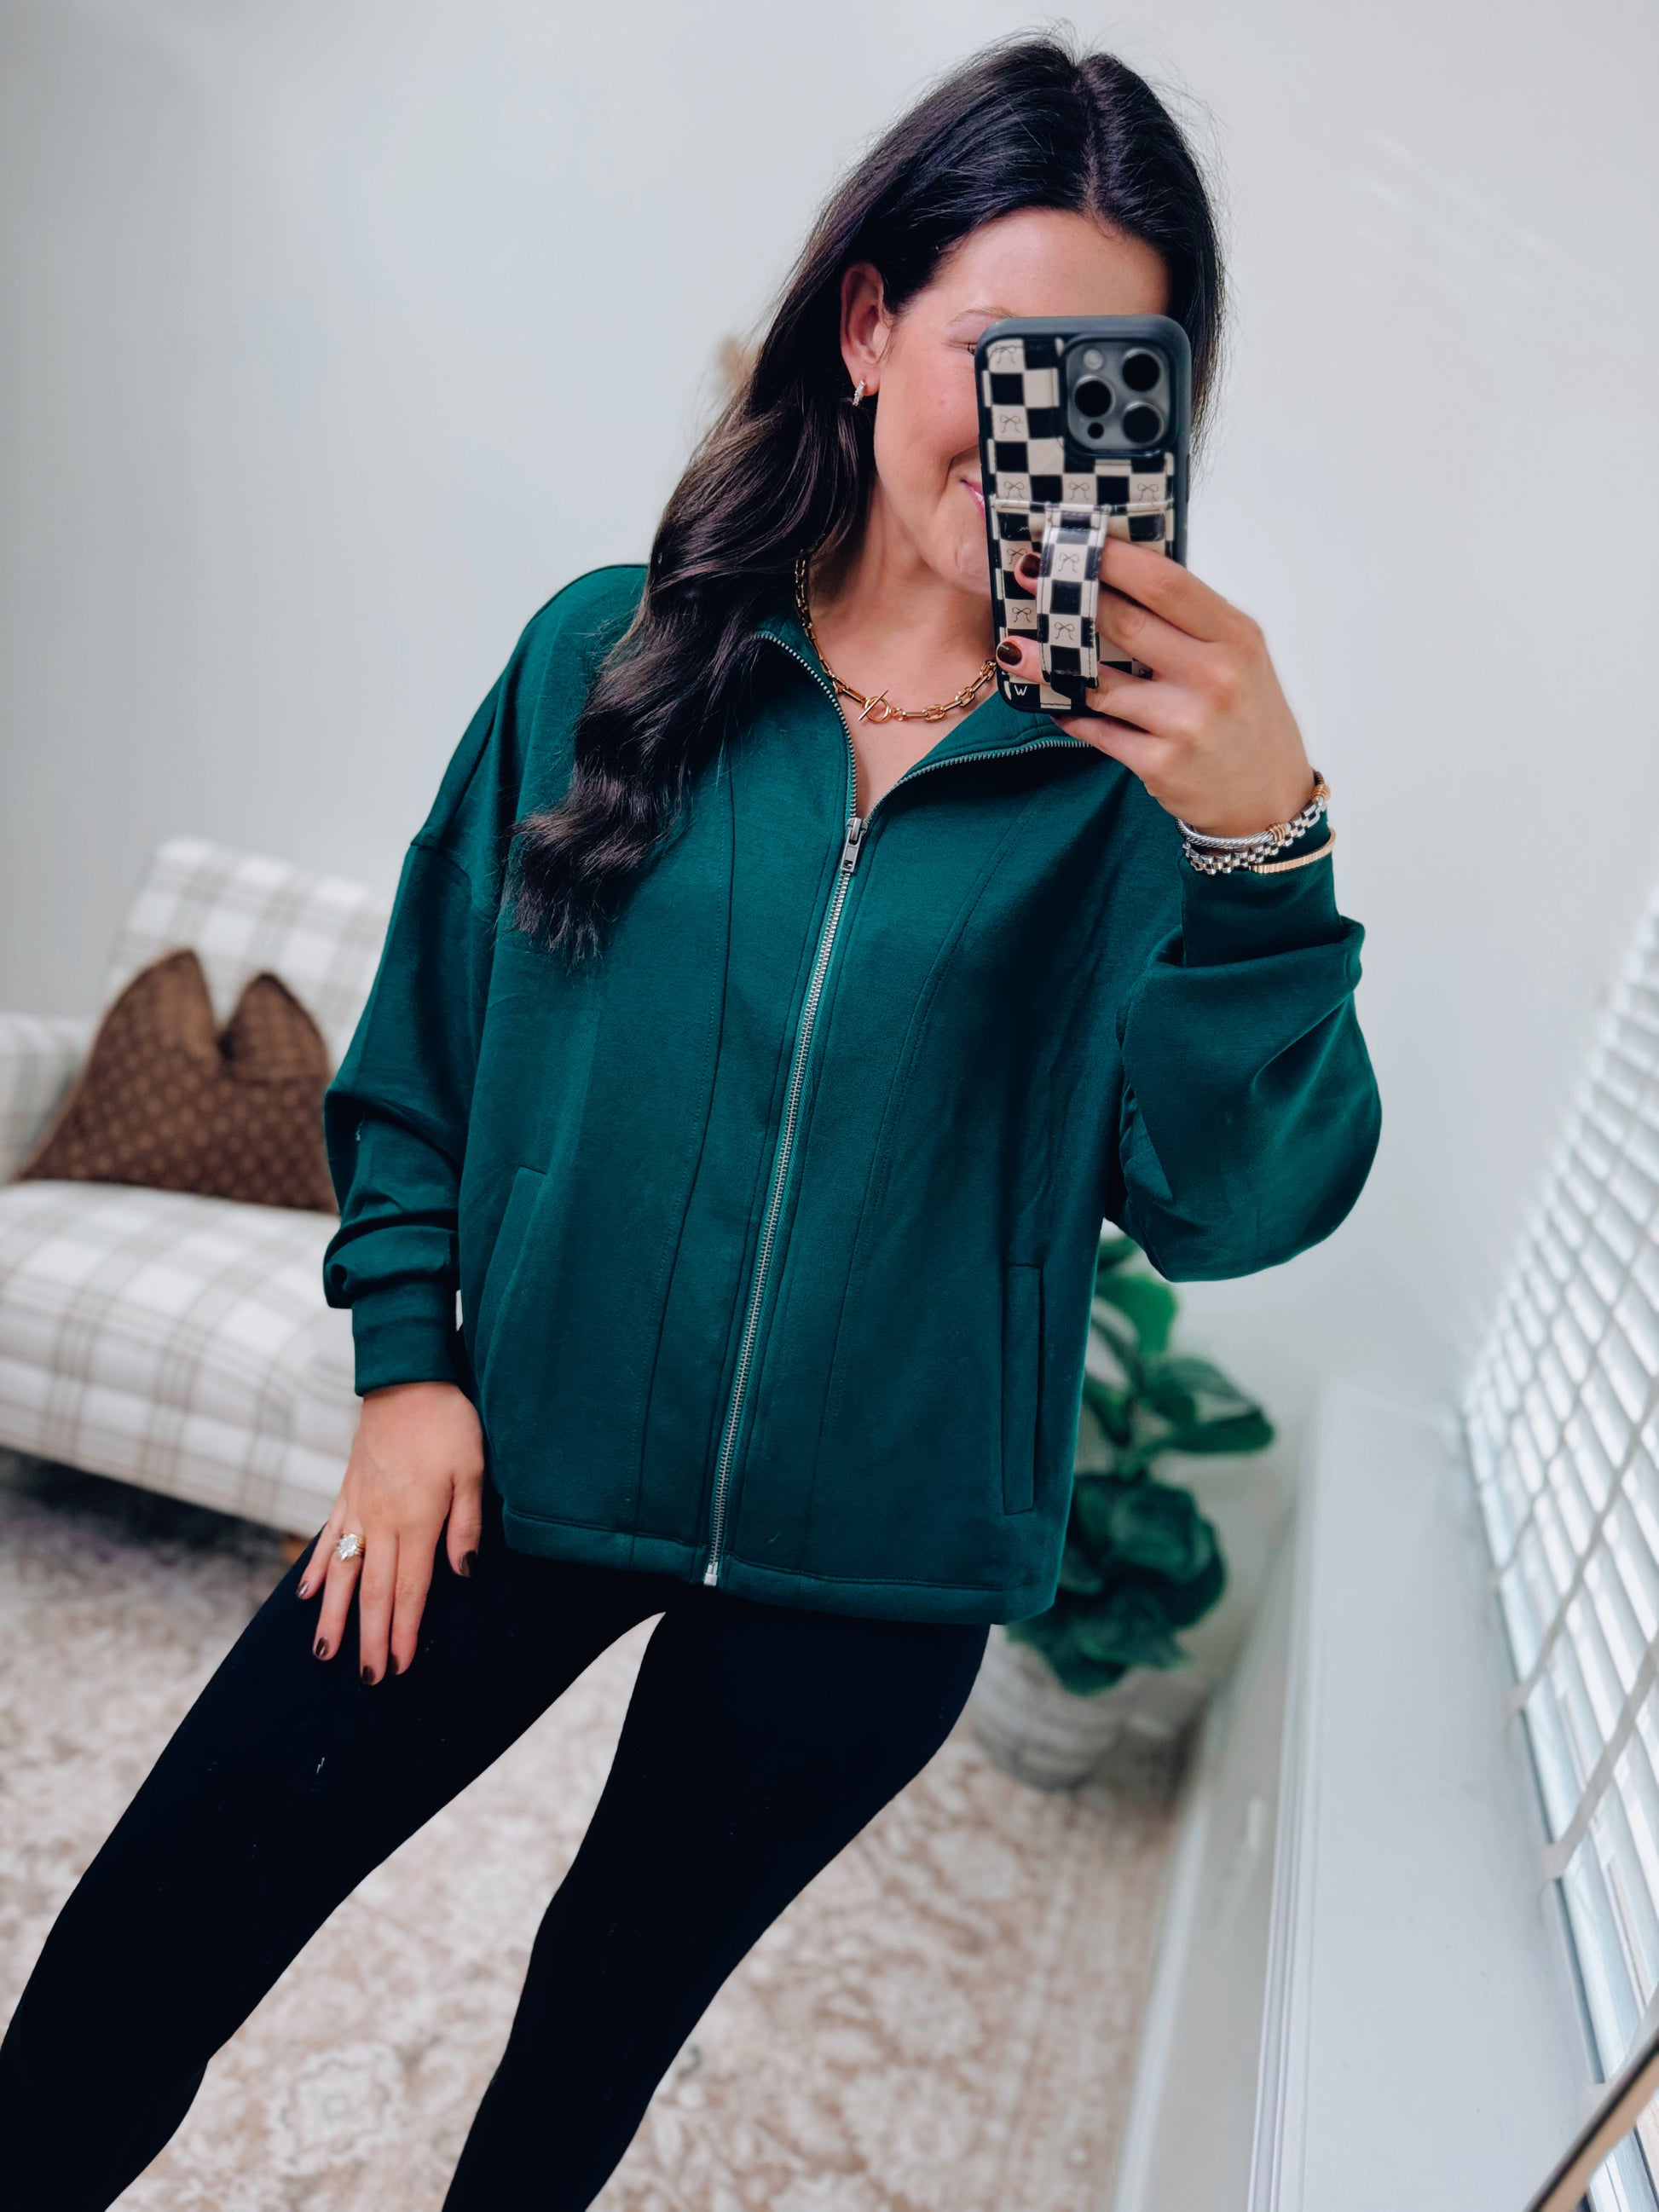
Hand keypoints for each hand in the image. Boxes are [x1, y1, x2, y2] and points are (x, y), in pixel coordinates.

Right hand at [297, 1380, 484, 1682]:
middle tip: (368, 1680)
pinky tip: (309, 1596)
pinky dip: (318, 1569)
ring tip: (325, 1655)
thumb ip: (467, 1525)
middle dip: (370, 1639)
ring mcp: (358, 1507)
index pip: (409, 1589)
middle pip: (373, 1591)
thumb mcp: (474, 1470)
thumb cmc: (448, 1423)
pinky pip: (328, 1537)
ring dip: (335, 1617)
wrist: (406, 1378)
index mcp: (417, 1520)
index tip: (397, 1667)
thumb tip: (464, 1575)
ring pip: (342, 1573)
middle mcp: (382, 1521)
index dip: (403, 1631)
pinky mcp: (346, 1492)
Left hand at [996, 537, 1313, 836]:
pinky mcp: (1159, 764)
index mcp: (1236, 637)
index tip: (1073, 539)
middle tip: (1029, 576)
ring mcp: (1185, 723)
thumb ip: (1191, 623)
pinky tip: (1053, 705)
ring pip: (1098, 681)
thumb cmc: (1248, 719)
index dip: (1112, 558)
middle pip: (1124, 623)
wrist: (1267, 799)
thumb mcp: (1241, 659)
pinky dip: (1071, 716)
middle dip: (1069, 597)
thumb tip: (1122, 578)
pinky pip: (1098, 730)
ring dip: (1048, 663)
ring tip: (1015, 648)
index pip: (1165, 583)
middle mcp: (1214, 676)